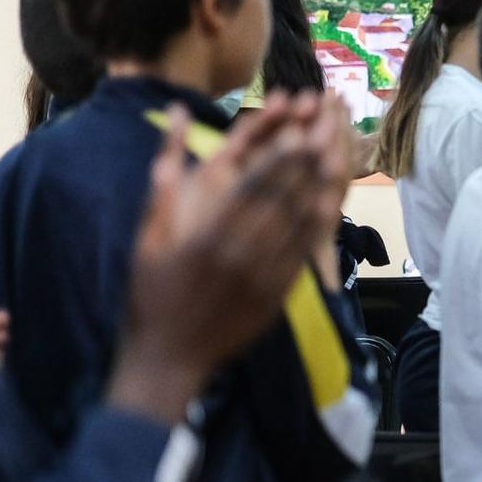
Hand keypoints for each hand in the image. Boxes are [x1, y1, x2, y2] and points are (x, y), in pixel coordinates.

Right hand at [111, 96, 346, 422]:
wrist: (168, 358)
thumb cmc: (150, 294)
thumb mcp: (147, 238)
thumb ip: (163, 182)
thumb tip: (175, 123)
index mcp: (205, 240)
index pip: (249, 191)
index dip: (277, 160)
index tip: (296, 132)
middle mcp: (239, 256)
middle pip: (281, 203)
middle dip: (305, 167)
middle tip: (326, 134)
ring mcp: (261, 278)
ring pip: (297, 228)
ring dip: (318, 191)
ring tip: (334, 159)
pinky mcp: (276, 296)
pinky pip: (302, 256)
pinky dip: (317, 228)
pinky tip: (328, 204)